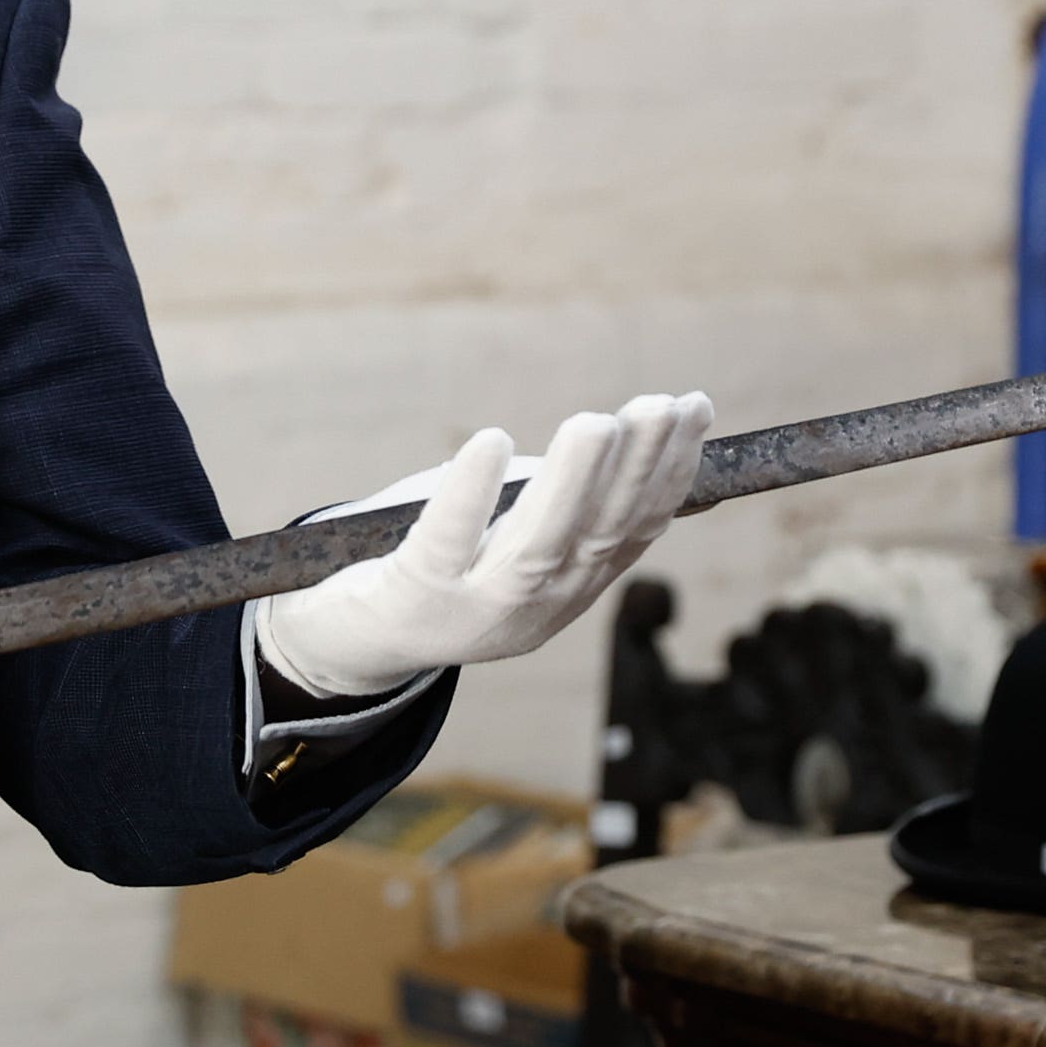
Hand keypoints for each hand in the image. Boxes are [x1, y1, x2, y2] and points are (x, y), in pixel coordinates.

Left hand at [254, 393, 713, 698]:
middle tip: (658, 405)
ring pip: (537, 545)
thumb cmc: (437, 566)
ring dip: (572, 481)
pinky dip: (471, 494)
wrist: (352, 641)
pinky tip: (491, 441)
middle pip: (599, 534)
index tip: (693, 408)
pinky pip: (447, 542)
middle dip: (635, 466)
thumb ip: (559, 499)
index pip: (635, 528)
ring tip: (595, 422)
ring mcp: (478, 610)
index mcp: (571, 588)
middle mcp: (538, 607)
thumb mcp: (511, 532)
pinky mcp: (417, 598)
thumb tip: (623, 441)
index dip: (670, 471)